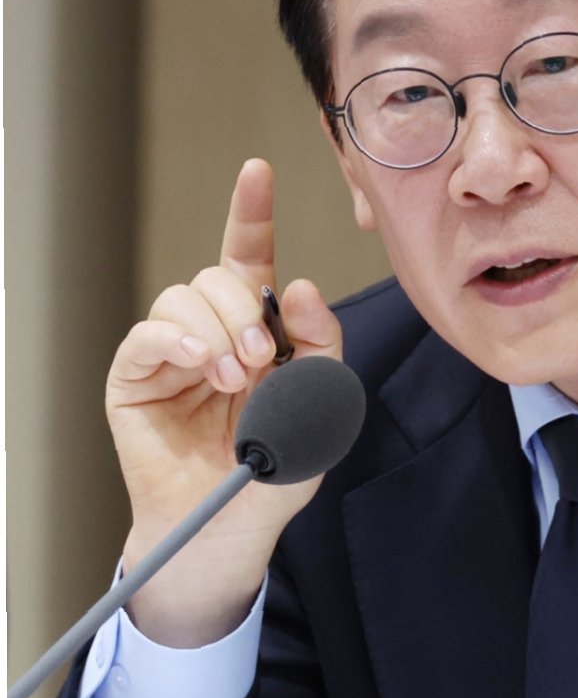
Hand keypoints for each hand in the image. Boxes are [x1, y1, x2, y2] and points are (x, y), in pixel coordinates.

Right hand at [105, 158, 342, 645]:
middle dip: (247, 308)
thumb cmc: (277, 466)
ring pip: (184, 295)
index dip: (251, 211)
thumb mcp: (322, 402)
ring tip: (237, 375)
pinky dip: (178, 340)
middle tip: (263, 359)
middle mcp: (212, 329)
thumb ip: (323, 345)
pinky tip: (201, 364)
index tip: (258, 168)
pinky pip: (148, 334)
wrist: (232, 529)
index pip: (251, 256)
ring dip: (219, 328)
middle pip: (221, 274)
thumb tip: (302, 287)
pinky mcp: (135, 379)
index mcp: (257, 326)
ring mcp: (171, 351)